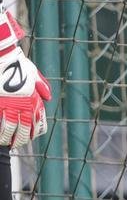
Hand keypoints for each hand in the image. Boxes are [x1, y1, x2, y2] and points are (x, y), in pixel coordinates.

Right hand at [0, 11, 50, 146]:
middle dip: (21, 138)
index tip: (32, 137)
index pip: (38, 120)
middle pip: (25, 127)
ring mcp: (8, 104)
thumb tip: (48, 98)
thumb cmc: (17, 63)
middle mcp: (23, 103)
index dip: (36, 131)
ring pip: (9, 127)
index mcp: (33, 98)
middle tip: (17, 144)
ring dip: (7, 137)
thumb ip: (41, 86)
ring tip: (5, 142)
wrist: (2, 55)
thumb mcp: (33, 73)